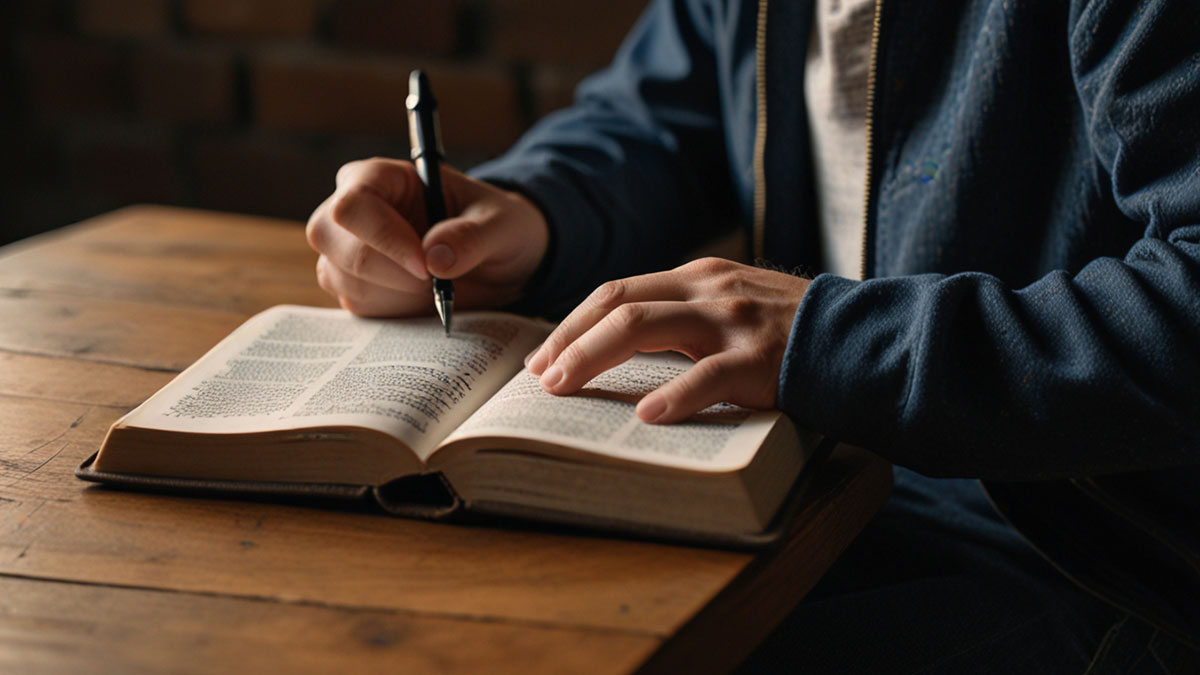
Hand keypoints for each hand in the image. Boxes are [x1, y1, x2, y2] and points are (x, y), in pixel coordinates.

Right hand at [306, 158, 548, 315]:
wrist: (496, 260)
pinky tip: (423, 300)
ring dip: (394, 294)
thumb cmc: (495, 226)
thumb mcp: (503, 224)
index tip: (425, 266)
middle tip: (434, 283)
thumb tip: (435, 258)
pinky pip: (355, 304)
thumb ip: (473, 236)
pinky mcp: (352, 285)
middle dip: (386, 272)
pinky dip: (393, 311)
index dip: (382, 237)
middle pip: (328, 238)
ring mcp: (345, 249)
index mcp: (381, 177)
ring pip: (340, 277)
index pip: (352, 204)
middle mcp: (352, 209)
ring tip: (435, 286)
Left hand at [525, 257, 810, 423]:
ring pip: (645, 326)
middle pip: (619, 303)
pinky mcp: (762, 359)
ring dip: (594, 357)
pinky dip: (673, 396)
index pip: (618, 289)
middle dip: (570, 338)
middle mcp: (710, 290)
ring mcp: (734, 321)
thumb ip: (687, 318)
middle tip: (539, 377)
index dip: (573, 321)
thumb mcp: (735, 309)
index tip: (543, 354)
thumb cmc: (792, 335)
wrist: (868, 340)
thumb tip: (621, 355)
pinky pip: (708, 377)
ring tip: (563, 388)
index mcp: (699, 277)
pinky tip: (645, 417)